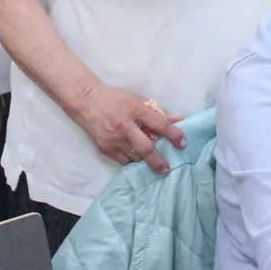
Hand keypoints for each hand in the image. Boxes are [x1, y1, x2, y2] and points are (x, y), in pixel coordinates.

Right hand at [72, 84, 186, 174]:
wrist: (88, 102)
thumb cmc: (117, 99)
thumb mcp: (138, 101)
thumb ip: (158, 113)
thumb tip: (178, 120)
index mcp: (136, 109)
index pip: (159, 124)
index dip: (174, 134)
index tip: (183, 143)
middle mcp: (125, 125)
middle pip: (146, 148)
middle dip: (158, 161)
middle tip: (166, 169)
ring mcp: (114, 139)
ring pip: (135, 157)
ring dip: (145, 160)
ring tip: (152, 162)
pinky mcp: (105, 148)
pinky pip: (123, 161)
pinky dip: (132, 160)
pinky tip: (136, 158)